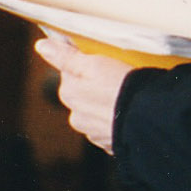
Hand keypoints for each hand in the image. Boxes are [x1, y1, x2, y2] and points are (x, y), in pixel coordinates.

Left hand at [34, 36, 130, 153]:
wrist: (148, 121)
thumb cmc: (122, 89)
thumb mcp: (94, 64)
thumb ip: (66, 56)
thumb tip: (42, 46)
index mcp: (69, 93)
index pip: (71, 74)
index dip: (88, 66)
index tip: (103, 63)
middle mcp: (76, 116)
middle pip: (83, 95)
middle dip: (97, 88)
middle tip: (119, 81)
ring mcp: (93, 132)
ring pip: (97, 113)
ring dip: (108, 107)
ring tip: (127, 99)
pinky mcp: (110, 144)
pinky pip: (111, 128)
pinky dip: (118, 122)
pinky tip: (130, 115)